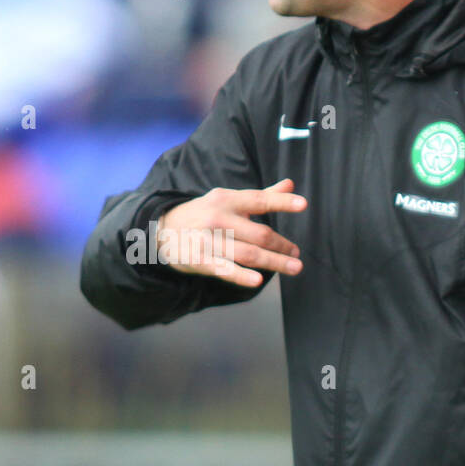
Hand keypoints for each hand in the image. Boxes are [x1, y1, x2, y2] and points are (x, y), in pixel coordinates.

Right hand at [155, 178, 306, 287]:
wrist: (162, 229)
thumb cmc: (203, 214)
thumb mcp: (227, 200)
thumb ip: (261, 196)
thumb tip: (290, 185)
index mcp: (226, 199)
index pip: (258, 200)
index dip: (281, 202)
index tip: (303, 204)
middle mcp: (218, 217)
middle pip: (258, 233)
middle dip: (282, 244)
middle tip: (296, 253)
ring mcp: (208, 240)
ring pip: (247, 253)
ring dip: (273, 261)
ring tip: (293, 267)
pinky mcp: (199, 260)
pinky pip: (224, 269)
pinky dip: (241, 275)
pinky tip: (258, 280)